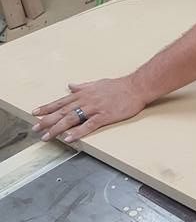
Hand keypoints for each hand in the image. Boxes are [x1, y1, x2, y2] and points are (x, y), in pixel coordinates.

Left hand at [31, 76, 146, 143]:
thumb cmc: (118, 86)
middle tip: (35, 127)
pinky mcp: (104, 116)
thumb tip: (70, 85)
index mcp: (84, 93)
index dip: (47, 107)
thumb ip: (82, 86)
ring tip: (47, 136)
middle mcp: (86, 100)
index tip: (35, 112)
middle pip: (63, 111)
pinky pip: (88, 125)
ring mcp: (94, 108)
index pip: (61, 101)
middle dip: (47, 120)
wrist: (136, 87)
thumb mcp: (97, 83)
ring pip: (72, 118)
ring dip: (58, 128)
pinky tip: (69, 138)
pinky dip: (78, 132)